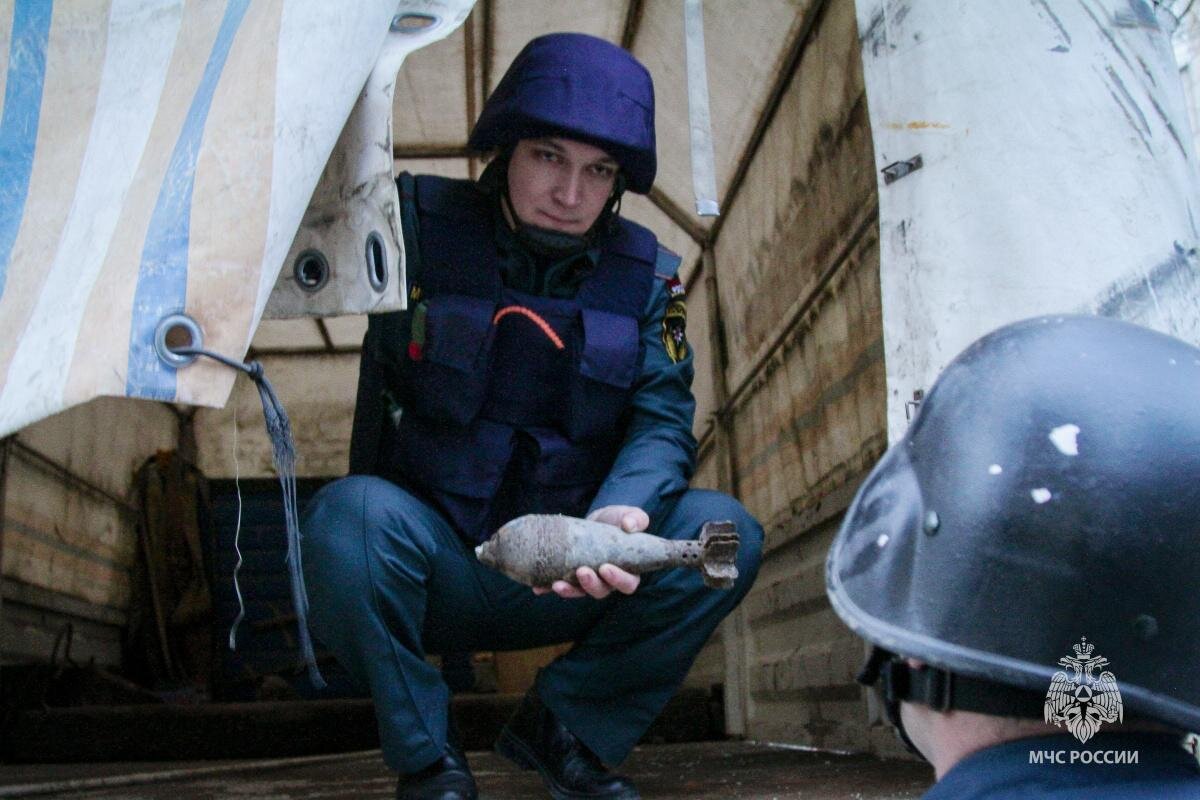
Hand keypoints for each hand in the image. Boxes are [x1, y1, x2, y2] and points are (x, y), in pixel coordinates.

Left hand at [532, 506, 647, 599]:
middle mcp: (607, 581)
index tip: (606, 568)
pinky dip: (547, 588)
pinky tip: (537, 587)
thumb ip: (636, 519)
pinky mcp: (570, 578)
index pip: (627, 583)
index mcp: (627, 571)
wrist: (596, 522)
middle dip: (590, 584)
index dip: (618, 579)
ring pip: (579, 592)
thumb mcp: (629, 516)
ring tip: (557, 584)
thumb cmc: (618, 521)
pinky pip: (559, 586)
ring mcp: (587, 581)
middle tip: (582, 571)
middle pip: (601, 591)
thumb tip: (629, 525)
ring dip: (569, 591)